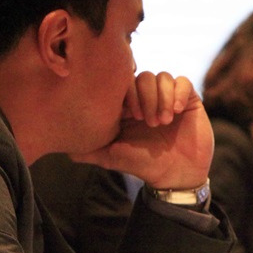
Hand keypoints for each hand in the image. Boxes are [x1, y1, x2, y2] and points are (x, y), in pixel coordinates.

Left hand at [73, 71, 213, 188]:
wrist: (175, 176)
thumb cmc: (143, 165)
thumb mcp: (112, 157)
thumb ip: (89, 150)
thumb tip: (65, 148)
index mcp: (128, 105)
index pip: (123, 82)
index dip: (126, 93)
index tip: (130, 116)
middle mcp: (147, 97)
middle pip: (143, 77)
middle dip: (145, 97)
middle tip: (149, 122)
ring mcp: (167, 97)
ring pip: (162, 77)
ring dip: (162, 98)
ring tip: (163, 122)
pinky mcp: (187, 99)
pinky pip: (183, 81)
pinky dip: (178, 93)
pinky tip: (176, 112)